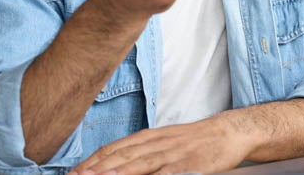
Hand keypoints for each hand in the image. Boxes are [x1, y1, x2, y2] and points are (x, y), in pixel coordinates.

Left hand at [68, 117, 250, 174]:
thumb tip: (115, 164)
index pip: (115, 148)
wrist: (227, 133)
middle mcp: (158, 143)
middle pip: (123, 155)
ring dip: (119, 172)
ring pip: (141, 164)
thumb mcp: (164, 141)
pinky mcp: (189, 166)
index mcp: (150, 137)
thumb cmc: (194, 141)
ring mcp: (173, 154)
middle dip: (98, 168)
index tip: (75, 171)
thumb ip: (142, 152)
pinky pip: (170, 173)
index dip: (94, 160)